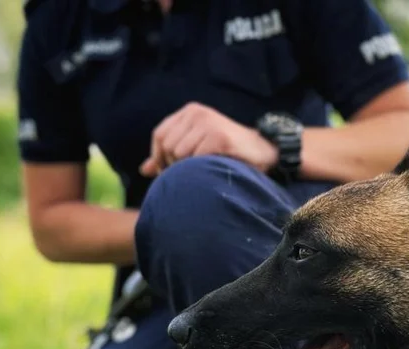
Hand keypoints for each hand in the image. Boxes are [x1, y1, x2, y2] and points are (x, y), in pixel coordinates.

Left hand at [139, 102, 277, 176]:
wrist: (264, 150)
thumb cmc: (229, 152)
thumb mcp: (196, 148)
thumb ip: (169, 156)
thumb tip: (144, 170)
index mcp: (189, 112)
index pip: (159, 135)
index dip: (160, 157)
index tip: (170, 172)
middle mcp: (196, 113)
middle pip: (167, 146)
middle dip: (173, 165)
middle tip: (189, 175)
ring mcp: (208, 123)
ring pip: (179, 153)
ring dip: (188, 168)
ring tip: (203, 171)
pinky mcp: (219, 137)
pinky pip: (196, 158)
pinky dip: (201, 168)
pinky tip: (213, 169)